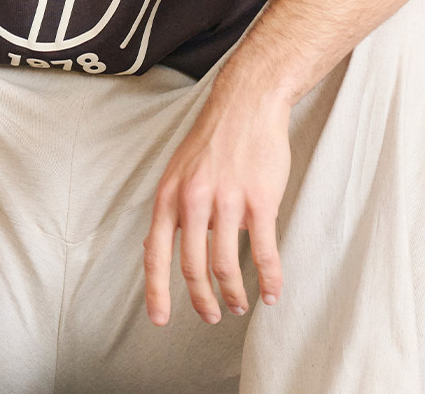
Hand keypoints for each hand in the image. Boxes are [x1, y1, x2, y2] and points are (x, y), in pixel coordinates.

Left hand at [143, 84, 289, 324]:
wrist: (246, 104)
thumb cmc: (212, 140)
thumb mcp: (177, 172)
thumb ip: (170, 210)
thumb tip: (153, 247)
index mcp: (170, 194)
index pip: (156, 253)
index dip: (157, 291)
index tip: (160, 320)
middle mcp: (193, 200)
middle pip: (193, 267)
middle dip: (203, 300)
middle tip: (212, 316)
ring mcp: (227, 200)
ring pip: (226, 265)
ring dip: (234, 294)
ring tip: (240, 305)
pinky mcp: (260, 201)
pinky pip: (263, 253)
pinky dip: (268, 280)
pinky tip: (270, 293)